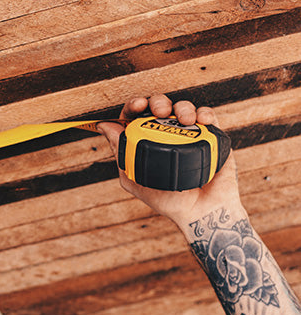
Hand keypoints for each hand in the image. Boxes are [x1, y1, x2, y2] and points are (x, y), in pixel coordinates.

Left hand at [97, 94, 242, 228]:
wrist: (201, 213)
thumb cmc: (167, 200)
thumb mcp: (134, 177)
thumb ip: (120, 152)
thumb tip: (103, 126)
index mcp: (147, 141)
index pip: (136, 115)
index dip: (134, 105)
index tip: (137, 106)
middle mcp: (167, 134)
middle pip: (159, 106)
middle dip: (158, 102)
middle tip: (160, 112)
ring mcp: (189, 134)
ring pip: (183, 108)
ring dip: (182, 107)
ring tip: (184, 120)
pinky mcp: (211, 137)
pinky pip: (208, 117)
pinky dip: (204, 113)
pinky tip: (202, 120)